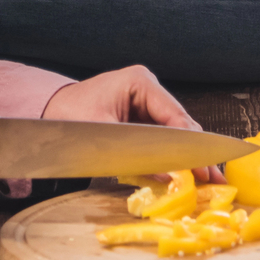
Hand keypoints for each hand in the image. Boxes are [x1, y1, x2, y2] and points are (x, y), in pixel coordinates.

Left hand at [42, 64, 224, 182]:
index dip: (192, 144)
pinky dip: (170, 153)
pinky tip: (184, 171)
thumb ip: (141, 158)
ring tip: (205, 177)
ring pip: (173, 131)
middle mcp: (147, 87)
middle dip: (195, 152)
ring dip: (185, 154)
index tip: (207, 166)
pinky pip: (160, 135)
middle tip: (214, 177)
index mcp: (140, 82)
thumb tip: (172, 177)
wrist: (45, 114)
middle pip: (179, 123)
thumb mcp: (105, 140)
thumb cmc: (68, 120)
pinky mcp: (138, 115)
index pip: (175, 115)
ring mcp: (144, 100)